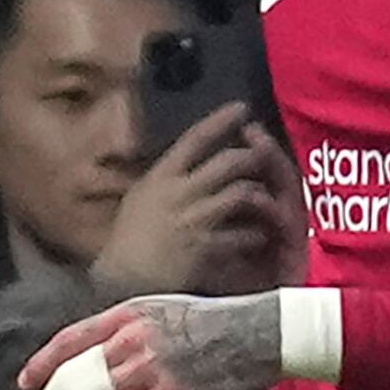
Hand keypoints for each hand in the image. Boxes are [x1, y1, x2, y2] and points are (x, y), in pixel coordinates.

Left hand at [28, 289, 283, 389]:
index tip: (26, 383)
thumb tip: (112, 356)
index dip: (43, 362)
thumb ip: (137, 330)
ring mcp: (150, 366)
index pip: (71, 338)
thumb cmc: (224, 325)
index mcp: (130, 314)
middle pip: (74, 374)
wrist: (264, 332)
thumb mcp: (169, 313)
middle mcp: (132, 337)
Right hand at [87, 101, 285, 301]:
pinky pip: (243, 233)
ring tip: (267, 201)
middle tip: (265, 160)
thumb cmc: (128, 242)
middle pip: (229, 161)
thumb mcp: (140, 199)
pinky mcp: (206, 247)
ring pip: (242, 192)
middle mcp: (179, 192)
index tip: (242, 108)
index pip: (194, 139)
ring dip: (260, 196)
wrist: (122, 282)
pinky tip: (258, 237)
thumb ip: (164, 180)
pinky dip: (255, 234)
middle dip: (253, 158)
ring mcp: (194, 218)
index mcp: (161, 176)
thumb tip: (184, 163)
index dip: (220, 120)